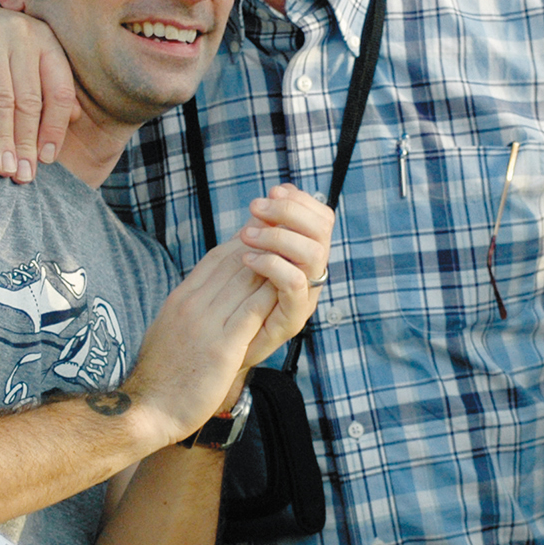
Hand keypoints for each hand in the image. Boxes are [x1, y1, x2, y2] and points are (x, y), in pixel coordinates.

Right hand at [0, 0, 78, 183]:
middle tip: (24, 175)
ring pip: (1, 100)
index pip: (59, 91)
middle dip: (27, 142)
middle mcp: (20, 35)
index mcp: (44, 40)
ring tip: (4, 169)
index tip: (47, 159)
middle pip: (29, 100)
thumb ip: (49, 84)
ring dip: (4, 140)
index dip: (55, 128)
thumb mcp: (24, 59)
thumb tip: (76, 116)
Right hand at [127, 237, 284, 438]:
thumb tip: (203, 294)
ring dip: (273, 265)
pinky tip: (289, 287)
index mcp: (180, 298)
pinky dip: (271, 295)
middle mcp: (192, 304)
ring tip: (297, 255)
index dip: (244, 243)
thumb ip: (188, 308)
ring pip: (245, 280)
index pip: (216, 258)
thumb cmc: (162, 374)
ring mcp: (205, 324)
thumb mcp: (169, 329)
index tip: (265, 235)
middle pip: (234, 263)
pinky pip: (251, 312)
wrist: (148, 408)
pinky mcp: (221, 348)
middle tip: (289, 236)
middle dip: (264, 246)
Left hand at [233, 184, 333, 369]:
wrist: (220, 353)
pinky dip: (272, 264)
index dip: (301, 201)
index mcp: (305, 257)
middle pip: (323, 230)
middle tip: (257, 207)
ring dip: (278, 235)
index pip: (322, 218)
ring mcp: (306, 297)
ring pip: (313, 253)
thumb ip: (263, 231)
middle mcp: (312, 275)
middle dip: (290, 211)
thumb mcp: (250, 258)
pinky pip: (296, 283)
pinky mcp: (293, 318)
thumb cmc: (233, 304)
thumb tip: (271, 195)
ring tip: (246, 235)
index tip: (273, 191)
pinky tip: (247, 259)